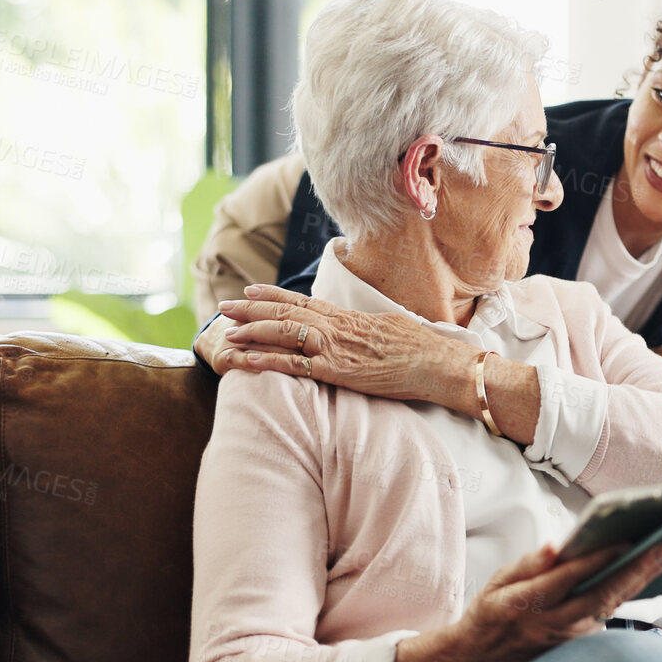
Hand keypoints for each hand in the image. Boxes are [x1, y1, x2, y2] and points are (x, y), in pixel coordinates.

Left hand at [217, 285, 466, 402]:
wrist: (437, 363)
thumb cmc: (420, 348)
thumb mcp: (388, 327)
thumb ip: (365, 327)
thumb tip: (358, 328)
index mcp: (347, 317)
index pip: (302, 301)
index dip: (272, 295)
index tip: (249, 290)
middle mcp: (337, 327)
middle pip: (285, 312)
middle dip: (251, 309)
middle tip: (224, 307)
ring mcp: (336, 348)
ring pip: (285, 333)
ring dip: (252, 331)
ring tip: (227, 331)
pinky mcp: (339, 372)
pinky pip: (296, 365)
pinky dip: (269, 361)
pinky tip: (248, 360)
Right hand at [393, 541, 661, 661]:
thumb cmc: (489, 617)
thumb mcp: (496, 584)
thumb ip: (528, 565)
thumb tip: (557, 546)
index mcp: (524, 604)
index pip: (566, 578)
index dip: (596, 559)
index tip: (623, 539)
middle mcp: (550, 625)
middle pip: (601, 596)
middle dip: (636, 572)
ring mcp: (567, 640)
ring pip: (610, 608)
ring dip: (639, 583)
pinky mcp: (578, 647)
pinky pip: (605, 617)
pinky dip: (626, 595)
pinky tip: (644, 575)